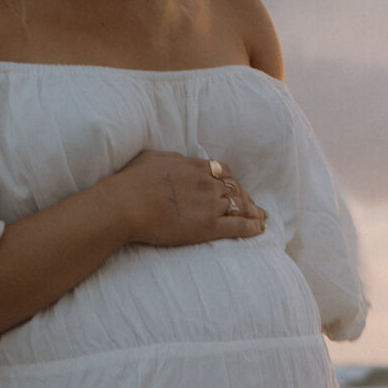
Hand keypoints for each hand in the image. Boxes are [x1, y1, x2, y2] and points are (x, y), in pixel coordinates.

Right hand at [115, 151, 266, 246]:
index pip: (221, 171)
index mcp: (194, 166)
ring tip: (260, 217)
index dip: (229, 180)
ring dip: (252, 211)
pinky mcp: (209, 226)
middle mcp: (207, 184)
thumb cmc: (132, 181)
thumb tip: (176, 161)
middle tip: (251, 204)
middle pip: (234, 189)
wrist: (127, 204)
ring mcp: (210, 205)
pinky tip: (259, 229)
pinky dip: (251, 227)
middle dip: (244, 196)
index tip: (233, 186)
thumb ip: (170, 160)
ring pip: (239, 206)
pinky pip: (237, 226)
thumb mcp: (152, 159)